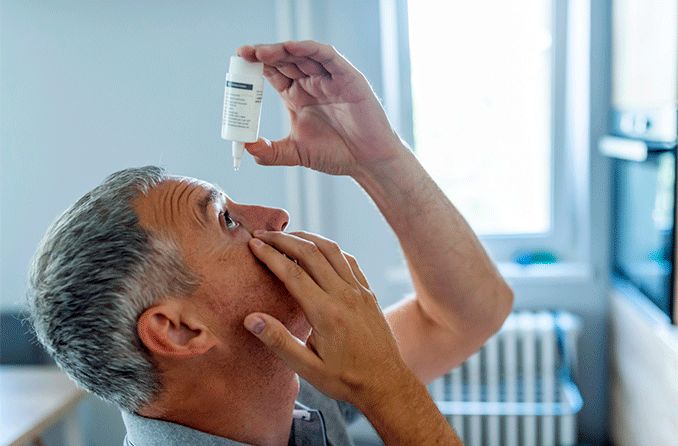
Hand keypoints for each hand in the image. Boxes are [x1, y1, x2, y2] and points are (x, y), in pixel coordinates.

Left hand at [236, 40, 404, 175]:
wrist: (367, 162)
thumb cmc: (337, 155)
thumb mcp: (296, 153)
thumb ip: (271, 152)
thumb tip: (246, 148)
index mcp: (298, 97)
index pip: (273, 73)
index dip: (256, 65)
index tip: (238, 63)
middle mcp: (312, 84)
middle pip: (284, 60)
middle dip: (264, 54)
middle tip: (244, 54)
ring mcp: (329, 79)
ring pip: (303, 55)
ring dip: (282, 50)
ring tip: (262, 52)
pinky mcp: (347, 77)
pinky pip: (327, 56)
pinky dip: (309, 49)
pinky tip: (292, 48)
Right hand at [242, 230, 410, 406]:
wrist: (388, 383)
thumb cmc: (346, 380)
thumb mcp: (308, 369)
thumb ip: (279, 341)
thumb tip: (250, 319)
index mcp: (327, 313)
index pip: (293, 273)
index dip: (270, 255)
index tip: (253, 244)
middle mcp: (345, 295)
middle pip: (311, 253)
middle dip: (284, 239)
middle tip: (263, 234)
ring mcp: (360, 291)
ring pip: (332, 251)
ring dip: (307, 238)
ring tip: (286, 235)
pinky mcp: (368, 292)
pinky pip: (348, 260)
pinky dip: (329, 249)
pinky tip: (318, 250)